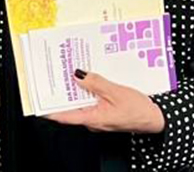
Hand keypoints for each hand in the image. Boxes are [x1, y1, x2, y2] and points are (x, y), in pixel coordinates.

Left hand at [42, 70, 165, 133]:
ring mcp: (98, 116)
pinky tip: (90, 79)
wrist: (154, 118)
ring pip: (82, 102)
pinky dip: (88, 90)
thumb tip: (77, 75)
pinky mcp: (105, 112)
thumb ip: (96, 83)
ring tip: (71, 72)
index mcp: (92, 118)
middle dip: (63, 92)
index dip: (49, 108)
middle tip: (56, 75)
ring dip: (77, 89)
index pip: (64, 116)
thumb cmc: (138, 109)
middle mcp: (93, 120)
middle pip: (71, 106)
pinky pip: (92, 101)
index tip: (38, 100)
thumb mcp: (116, 92)